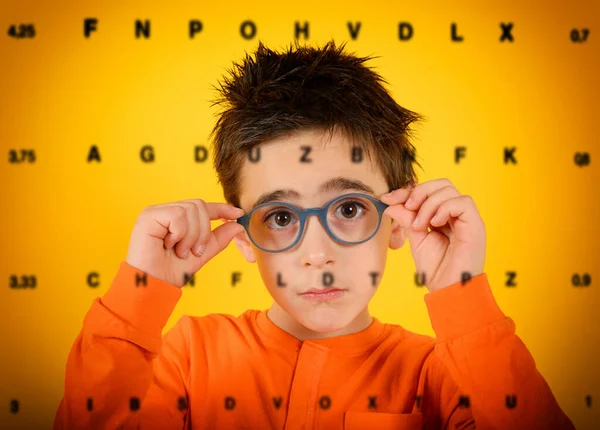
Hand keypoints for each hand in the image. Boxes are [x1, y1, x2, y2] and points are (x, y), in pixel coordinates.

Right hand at [125, 199, 245, 287]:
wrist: (154, 286)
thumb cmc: (172, 272)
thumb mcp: (202, 254)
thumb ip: (218, 238)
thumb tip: (237, 225)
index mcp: (177, 219)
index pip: (203, 207)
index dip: (222, 209)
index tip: (238, 213)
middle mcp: (167, 212)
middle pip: (200, 206)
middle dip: (203, 232)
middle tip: (194, 251)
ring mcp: (157, 212)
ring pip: (190, 210)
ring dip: (191, 236)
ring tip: (180, 251)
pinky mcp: (149, 215)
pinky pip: (177, 215)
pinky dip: (180, 233)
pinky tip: (168, 245)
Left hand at [380, 179, 485, 292]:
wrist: (448, 291)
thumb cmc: (436, 269)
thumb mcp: (415, 238)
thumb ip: (406, 218)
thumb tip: (390, 201)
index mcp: (444, 216)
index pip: (429, 190)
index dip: (408, 191)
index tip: (389, 198)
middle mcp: (457, 215)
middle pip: (442, 184)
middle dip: (419, 191)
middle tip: (407, 208)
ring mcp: (468, 219)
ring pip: (449, 190)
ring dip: (428, 204)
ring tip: (420, 225)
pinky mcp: (476, 225)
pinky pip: (463, 202)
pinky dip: (444, 208)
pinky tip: (434, 224)